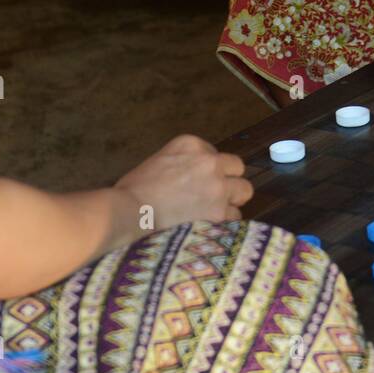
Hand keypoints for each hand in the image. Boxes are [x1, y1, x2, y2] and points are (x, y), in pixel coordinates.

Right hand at [115, 134, 252, 230]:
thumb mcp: (159, 161)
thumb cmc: (133, 190)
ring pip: (243, 191)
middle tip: (216, 196)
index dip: (209, 171)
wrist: (129, 212)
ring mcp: (218, 186)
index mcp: (191, 144)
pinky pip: (235, 217)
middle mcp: (210, 161)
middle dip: (230, 181)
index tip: (197, 183)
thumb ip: (183, 164)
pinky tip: (209, 228)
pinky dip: (225, 223)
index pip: (215, 155)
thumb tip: (192, 179)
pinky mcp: (220, 212)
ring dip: (231, 202)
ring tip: (213, 214)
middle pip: (237, 168)